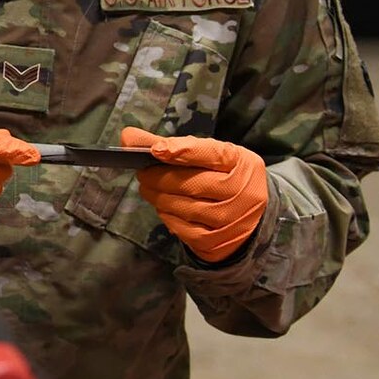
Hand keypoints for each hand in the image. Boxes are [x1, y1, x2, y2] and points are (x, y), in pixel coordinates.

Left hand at [120, 127, 268, 261]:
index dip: (182, 152)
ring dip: (159, 196)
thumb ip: (172, 145)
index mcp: (243, 163)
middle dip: (160, 177)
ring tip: (148, 188)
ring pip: (185, 207)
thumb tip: (128, 136)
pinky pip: (183, 229)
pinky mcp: (217, 242)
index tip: (155, 150)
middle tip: (142, 172)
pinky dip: (167, 215)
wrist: (250, 218)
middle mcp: (243, 192)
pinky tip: (163, 206)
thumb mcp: (209, 157)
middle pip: (192, 183)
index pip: (211, 154)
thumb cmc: (222, 177)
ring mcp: (232, 220)